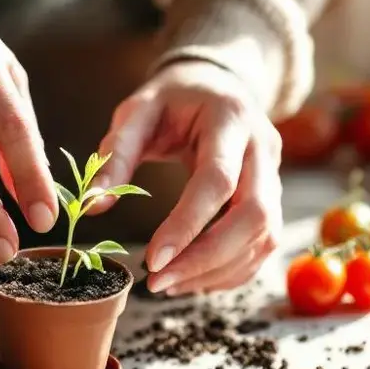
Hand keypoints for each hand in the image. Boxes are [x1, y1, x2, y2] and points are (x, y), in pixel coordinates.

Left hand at [91, 60, 282, 295]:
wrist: (215, 84)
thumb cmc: (171, 99)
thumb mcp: (136, 112)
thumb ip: (116, 154)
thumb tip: (94, 206)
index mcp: (230, 118)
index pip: (218, 180)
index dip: (188, 224)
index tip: (152, 260)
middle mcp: (263, 147)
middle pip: (255, 215)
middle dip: (208, 258)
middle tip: (158, 282)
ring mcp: (274, 174)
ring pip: (264, 236)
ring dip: (218, 270)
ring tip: (168, 284)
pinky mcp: (273, 197)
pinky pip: (264, 244)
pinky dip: (232, 269)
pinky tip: (194, 278)